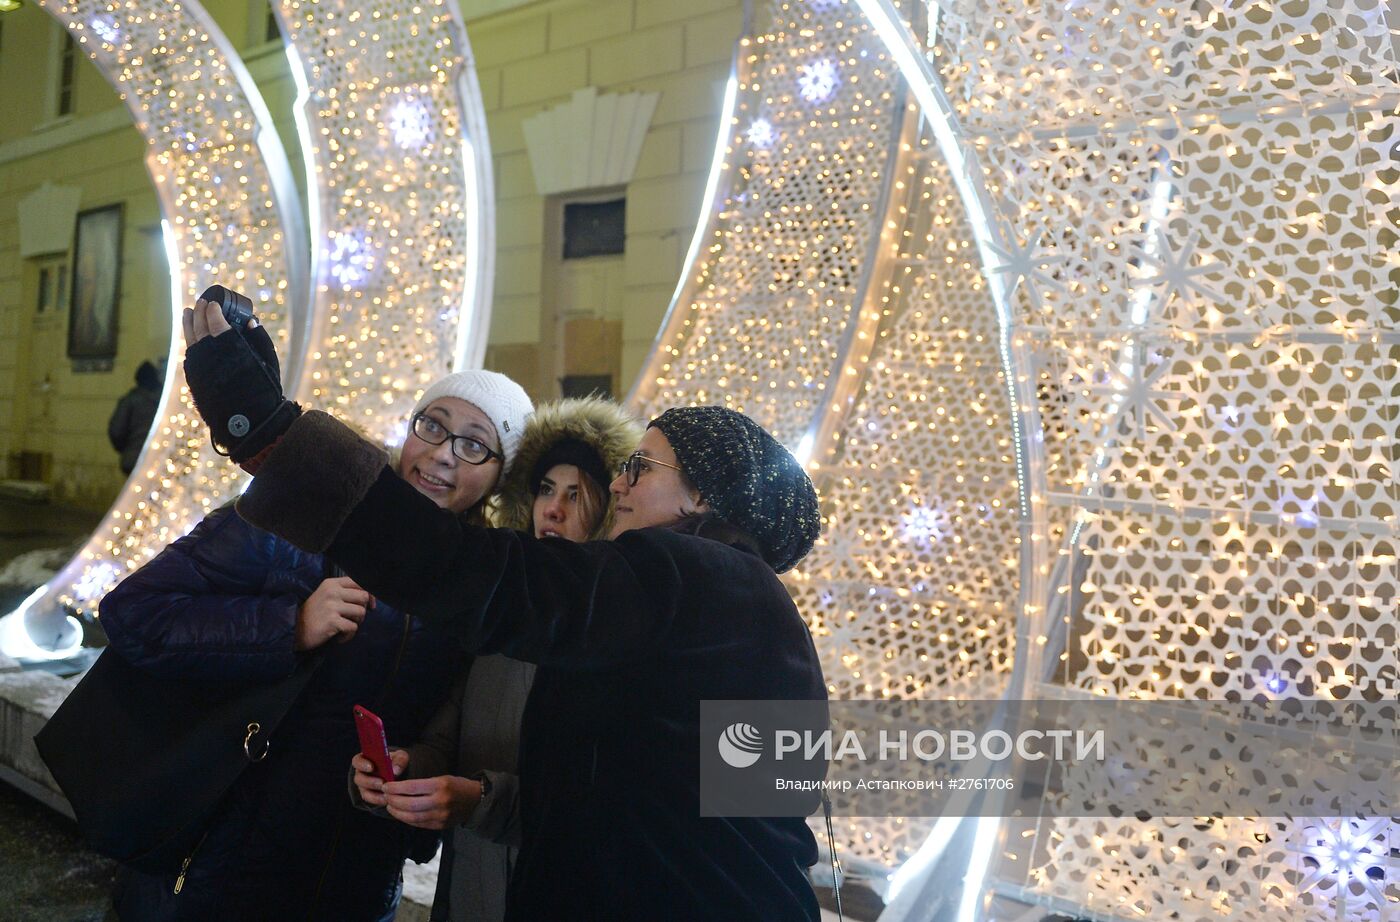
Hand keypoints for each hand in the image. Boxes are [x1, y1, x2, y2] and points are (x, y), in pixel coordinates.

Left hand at [182, 295, 299, 465]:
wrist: (249, 423)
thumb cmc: (264, 392)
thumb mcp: (268, 363)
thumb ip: (259, 340)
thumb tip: (250, 321)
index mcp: (229, 347)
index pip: (215, 320)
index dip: (213, 309)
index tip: (213, 303)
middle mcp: (209, 354)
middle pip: (198, 326)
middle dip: (199, 312)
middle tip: (200, 303)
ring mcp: (198, 367)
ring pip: (189, 339)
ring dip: (188, 324)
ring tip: (187, 313)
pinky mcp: (193, 379)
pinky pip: (189, 356)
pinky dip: (190, 343)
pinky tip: (192, 339)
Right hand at [295, 576, 373, 649]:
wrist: (293, 629)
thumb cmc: (314, 614)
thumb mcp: (326, 596)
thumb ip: (345, 593)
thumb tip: (370, 598)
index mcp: (332, 584)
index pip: (360, 582)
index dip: (370, 594)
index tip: (370, 605)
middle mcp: (332, 592)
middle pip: (363, 597)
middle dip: (363, 610)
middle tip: (352, 619)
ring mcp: (331, 606)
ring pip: (361, 612)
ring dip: (356, 623)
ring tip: (344, 627)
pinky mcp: (332, 621)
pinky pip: (353, 628)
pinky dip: (348, 635)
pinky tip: (339, 637)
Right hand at [353, 748, 408, 805]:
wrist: (401, 774)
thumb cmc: (397, 762)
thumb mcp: (401, 757)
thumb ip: (399, 760)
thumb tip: (395, 770)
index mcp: (366, 759)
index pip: (357, 761)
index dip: (362, 764)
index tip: (371, 767)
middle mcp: (362, 773)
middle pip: (359, 778)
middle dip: (369, 781)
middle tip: (381, 783)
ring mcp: (364, 785)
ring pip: (364, 791)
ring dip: (374, 793)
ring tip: (386, 793)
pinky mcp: (369, 795)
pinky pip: (370, 799)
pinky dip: (378, 800)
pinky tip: (386, 799)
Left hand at [380, 774, 483, 830]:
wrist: (475, 800)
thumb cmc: (457, 785)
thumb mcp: (442, 778)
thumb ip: (423, 784)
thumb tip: (399, 788)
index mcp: (441, 785)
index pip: (412, 787)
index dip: (396, 788)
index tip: (386, 786)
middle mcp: (440, 801)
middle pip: (409, 804)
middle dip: (393, 800)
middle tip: (385, 796)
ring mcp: (440, 816)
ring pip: (412, 817)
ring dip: (397, 812)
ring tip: (390, 806)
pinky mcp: (440, 826)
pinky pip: (418, 824)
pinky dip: (406, 820)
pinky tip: (401, 814)